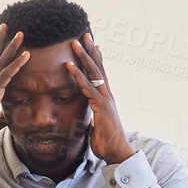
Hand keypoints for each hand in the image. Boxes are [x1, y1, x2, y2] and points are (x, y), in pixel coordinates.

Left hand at [65, 34, 134, 163]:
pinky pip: (87, 87)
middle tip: (84, 34)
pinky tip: (69, 65)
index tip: (92, 45)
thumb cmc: (107, 143)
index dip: (96, 59)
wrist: (118, 153)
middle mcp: (107, 95)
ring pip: (93, 73)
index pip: (100, 74)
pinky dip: (78, 76)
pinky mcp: (101, 106)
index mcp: (106, 99)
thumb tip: (89, 120)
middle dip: (91, 50)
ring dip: (83, 57)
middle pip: (98, 68)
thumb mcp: (96, 127)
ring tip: (75, 42)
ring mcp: (105, 99)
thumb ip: (92, 119)